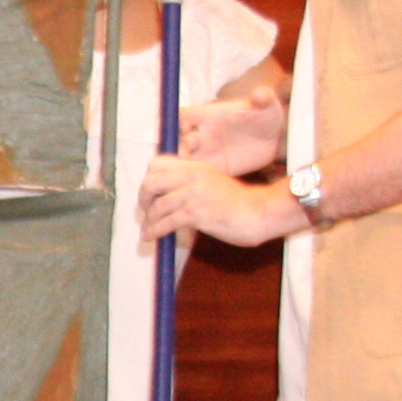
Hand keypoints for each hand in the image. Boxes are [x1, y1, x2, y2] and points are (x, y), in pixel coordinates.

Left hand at [138, 154, 305, 248]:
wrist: (258, 212)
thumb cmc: (236, 203)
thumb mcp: (211, 181)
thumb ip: (189, 183)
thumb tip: (162, 196)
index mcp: (194, 166)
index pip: (157, 163)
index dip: (148, 178)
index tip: (150, 193)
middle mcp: (192, 176)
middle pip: (150, 183)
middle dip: (143, 199)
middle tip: (146, 210)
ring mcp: (193, 194)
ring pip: (156, 207)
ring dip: (149, 221)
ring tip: (148, 229)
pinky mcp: (196, 213)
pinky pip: (165, 223)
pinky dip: (154, 231)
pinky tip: (150, 237)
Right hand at [178, 87, 286, 177]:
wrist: (275, 139)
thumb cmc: (267, 116)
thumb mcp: (268, 106)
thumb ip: (264, 98)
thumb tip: (261, 94)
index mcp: (209, 115)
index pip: (183, 116)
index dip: (174, 121)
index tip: (178, 129)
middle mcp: (203, 134)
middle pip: (176, 140)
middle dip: (176, 147)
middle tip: (184, 155)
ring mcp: (207, 153)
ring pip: (182, 160)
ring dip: (180, 166)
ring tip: (187, 173)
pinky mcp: (215, 169)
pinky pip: (196, 175)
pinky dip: (191, 180)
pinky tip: (196, 185)